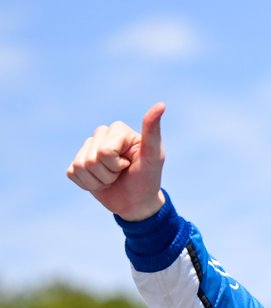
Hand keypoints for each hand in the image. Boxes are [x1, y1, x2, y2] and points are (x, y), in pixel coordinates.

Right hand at [66, 103, 166, 220]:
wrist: (138, 202)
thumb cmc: (148, 178)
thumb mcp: (154, 157)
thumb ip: (152, 132)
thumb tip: (161, 104)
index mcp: (118, 129)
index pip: (104, 151)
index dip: (117, 164)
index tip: (130, 165)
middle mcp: (101, 134)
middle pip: (92, 159)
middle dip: (108, 174)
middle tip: (122, 174)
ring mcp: (87, 148)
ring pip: (80, 166)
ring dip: (98, 181)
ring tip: (113, 179)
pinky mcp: (77, 164)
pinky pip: (72, 173)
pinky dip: (88, 185)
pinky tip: (101, 183)